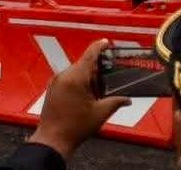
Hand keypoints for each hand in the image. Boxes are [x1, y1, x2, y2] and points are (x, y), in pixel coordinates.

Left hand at [28, 39, 131, 160]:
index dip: (99, 47)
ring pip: (76, 73)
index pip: (89, 55)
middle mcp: (63, 75)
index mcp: (75, 78)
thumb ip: (116, 101)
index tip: (106, 42)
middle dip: (97, 69)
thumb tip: (128, 99)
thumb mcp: (101, 113)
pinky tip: (87, 96)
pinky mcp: (52, 89)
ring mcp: (56, 81)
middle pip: (83, 65)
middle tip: (110, 75)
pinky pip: (68, 79)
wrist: (53, 138)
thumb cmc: (76, 127)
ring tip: (99, 91)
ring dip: (88, 78)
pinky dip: (78, 83)